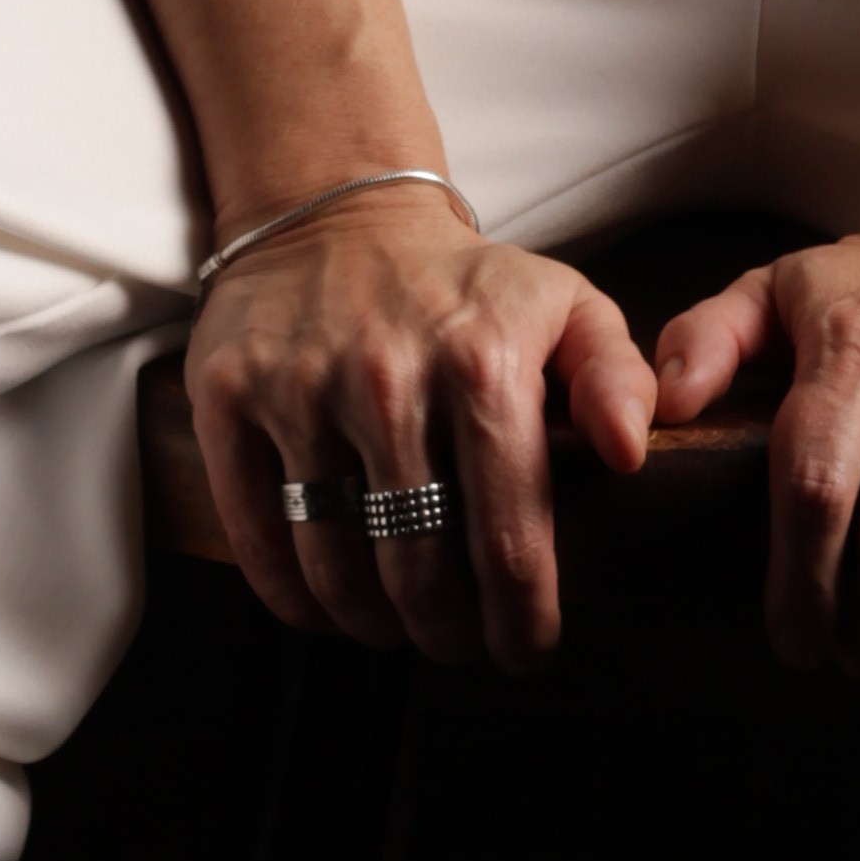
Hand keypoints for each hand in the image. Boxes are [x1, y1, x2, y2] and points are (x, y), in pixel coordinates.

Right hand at [190, 190, 656, 672]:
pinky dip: (294, 597)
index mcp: (483, 361)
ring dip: (374, 627)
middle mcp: (388, 378)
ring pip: (336, 568)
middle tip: (461, 645)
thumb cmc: (465, 285)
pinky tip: (328, 607)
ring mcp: (299, 388)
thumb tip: (630, 455)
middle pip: (418, 571)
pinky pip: (257, 536)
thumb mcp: (566, 305)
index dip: (521, 620)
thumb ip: (617, 376)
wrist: (336, 209)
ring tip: (400, 629)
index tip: (527, 651)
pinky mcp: (228, 398)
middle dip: (449, 635)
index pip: (508, 537)